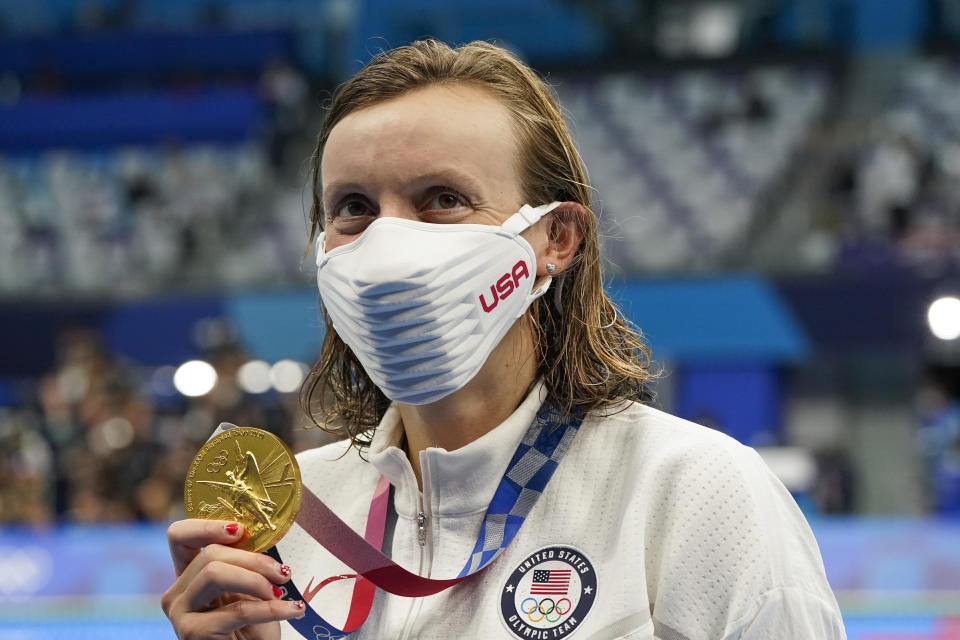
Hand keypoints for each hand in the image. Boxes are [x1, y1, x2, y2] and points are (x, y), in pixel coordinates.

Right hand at [162, 520, 304, 639]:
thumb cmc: (252, 627)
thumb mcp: (249, 588)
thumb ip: (244, 563)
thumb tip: (263, 532)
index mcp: (189, 575)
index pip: (180, 536)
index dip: (206, 526)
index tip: (240, 529)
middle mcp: (177, 592)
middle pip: (210, 554)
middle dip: (254, 560)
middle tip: (283, 573)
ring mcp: (180, 613)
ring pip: (215, 573)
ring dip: (257, 580)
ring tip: (280, 593)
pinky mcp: (192, 633)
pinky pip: (238, 610)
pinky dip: (272, 609)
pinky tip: (292, 609)